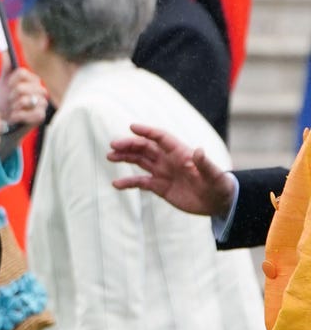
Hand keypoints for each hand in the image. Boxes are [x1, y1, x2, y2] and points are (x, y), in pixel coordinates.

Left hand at [0, 66, 47, 129]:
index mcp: (33, 80)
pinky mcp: (40, 116)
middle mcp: (40, 90)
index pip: (21, 73)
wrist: (4, 121)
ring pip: (24, 100)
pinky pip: (27, 113)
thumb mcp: (3, 83)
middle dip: (11, 96)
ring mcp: (42, 103)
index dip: (10, 81)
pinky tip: (15, 117)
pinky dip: (17, 116)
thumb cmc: (5, 101)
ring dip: (13, 107)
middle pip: (21, 87)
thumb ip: (6, 68)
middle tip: (11, 101)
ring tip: (13, 109)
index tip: (8, 87)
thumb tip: (5, 52)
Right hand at [107, 123, 234, 217]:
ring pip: (140, 161)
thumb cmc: (220, 186)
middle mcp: (169, 160)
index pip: (161, 138)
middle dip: (129, 145)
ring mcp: (163, 172)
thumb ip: (205, 164)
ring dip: (125, 157)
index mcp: (181, 153)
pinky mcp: (160, 187)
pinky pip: (140, 182)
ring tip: (110, 156)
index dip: (147, 131)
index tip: (132, 127)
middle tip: (113, 145)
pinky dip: (128, 182)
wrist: (218, 202)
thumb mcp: (215, 176)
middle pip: (146, 148)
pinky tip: (116, 184)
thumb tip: (198, 151)